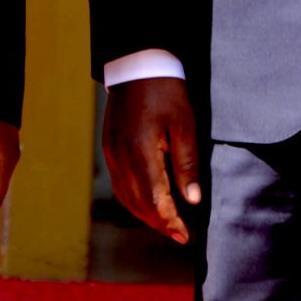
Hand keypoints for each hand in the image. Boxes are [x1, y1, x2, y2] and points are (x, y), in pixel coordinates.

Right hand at [101, 76, 201, 246]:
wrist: (137, 65)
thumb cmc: (166, 92)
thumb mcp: (184, 125)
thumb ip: (186, 164)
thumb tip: (191, 200)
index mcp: (140, 150)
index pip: (154, 198)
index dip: (169, 220)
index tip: (185, 235)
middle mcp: (120, 156)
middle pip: (138, 202)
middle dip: (159, 223)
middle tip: (180, 236)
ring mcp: (111, 153)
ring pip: (125, 197)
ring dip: (145, 215)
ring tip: (166, 226)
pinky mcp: (109, 149)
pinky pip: (119, 184)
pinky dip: (133, 201)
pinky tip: (147, 205)